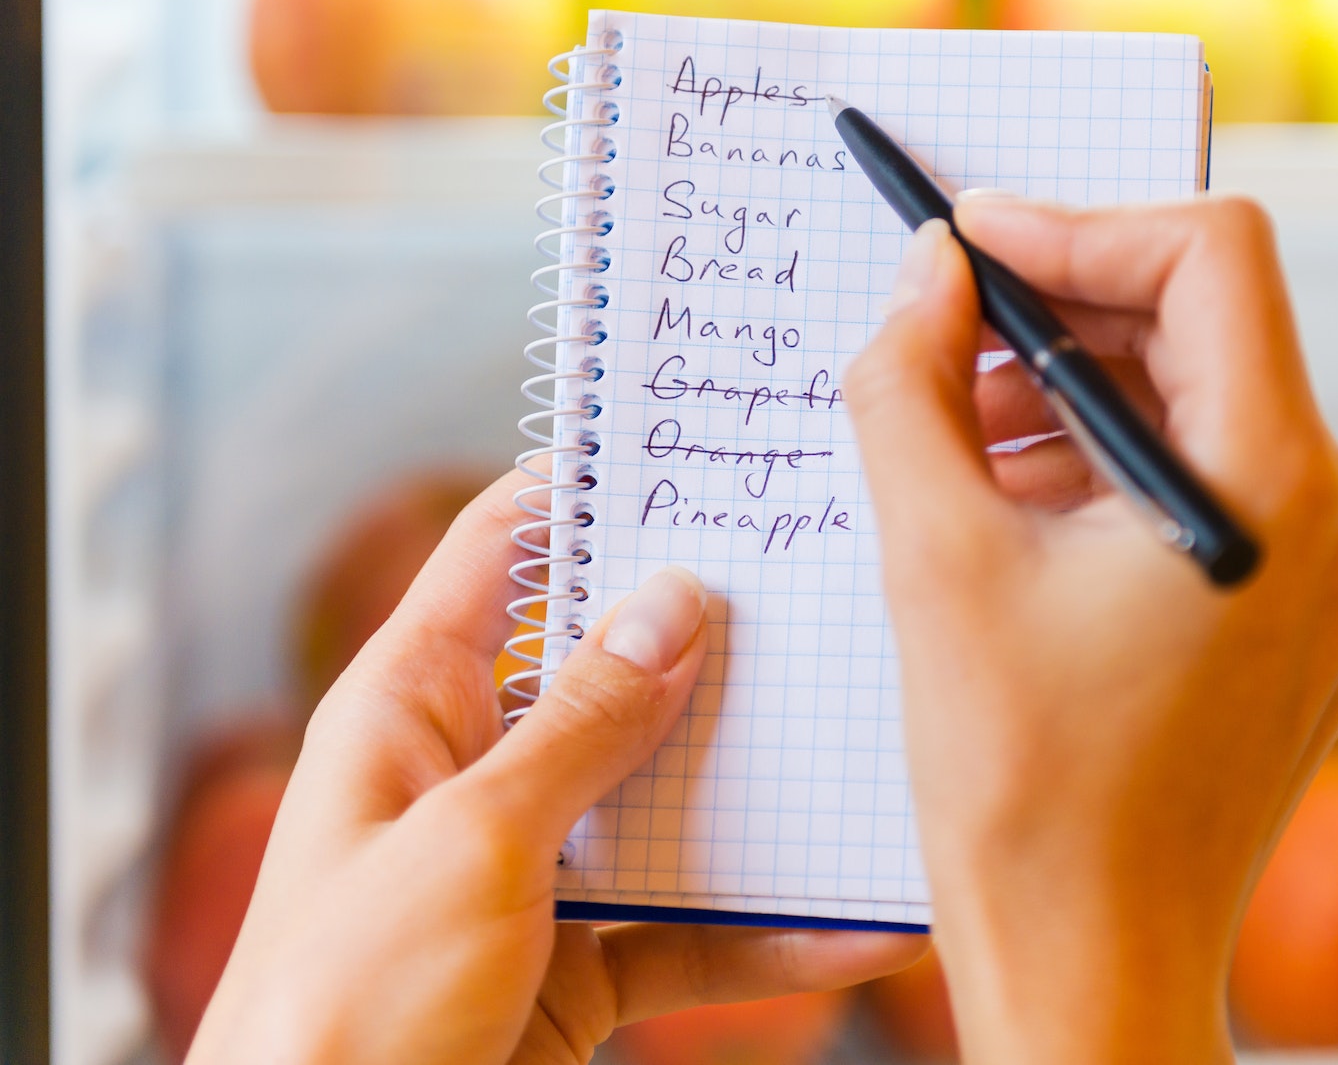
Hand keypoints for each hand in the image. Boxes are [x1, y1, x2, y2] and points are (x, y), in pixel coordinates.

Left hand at [188, 473, 921, 1064]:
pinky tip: (853, 926)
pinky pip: (688, 927)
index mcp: (414, 705)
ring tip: (873, 757)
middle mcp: (477, 769)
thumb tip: (673, 603)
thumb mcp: (475, 843)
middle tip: (829, 587)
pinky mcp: (578, 962)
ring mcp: (534, 869)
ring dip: (764, 792)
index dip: (590, 486)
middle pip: (613, 671)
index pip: (503, 549)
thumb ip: (585, 726)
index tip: (697, 449)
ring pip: (668, 799)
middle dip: (717, 641)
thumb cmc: (344, 1010)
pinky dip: (767, 932)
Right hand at [844, 196, 1337, 1064]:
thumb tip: (926, 270)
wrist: (1096, 967)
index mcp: (1275, 487)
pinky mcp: (1317, 621)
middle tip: (945, 338)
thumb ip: (913, 385)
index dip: (1082, 222)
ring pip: (1212, 408)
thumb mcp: (934, 562)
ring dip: (1084, 397)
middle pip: (1210, 327)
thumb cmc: (1020, 792)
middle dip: (1067, 315)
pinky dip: (1123, 473)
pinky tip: (1026, 515)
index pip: (1211, 253)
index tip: (972, 239)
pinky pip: (1225, 490)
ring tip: (965, 442)